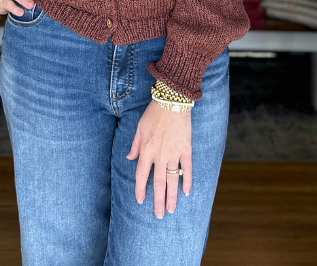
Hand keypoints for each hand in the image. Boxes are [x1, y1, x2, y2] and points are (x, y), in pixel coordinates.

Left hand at [126, 100, 191, 217]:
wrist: (172, 101)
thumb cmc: (154, 113)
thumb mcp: (139, 128)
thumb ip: (135, 145)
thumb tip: (129, 157)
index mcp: (147, 150)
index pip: (142, 175)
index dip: (141, 189)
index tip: (140, 201)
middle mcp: (160, 155)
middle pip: (158, 183)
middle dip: (158, 201)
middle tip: (159, 215)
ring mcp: (174, 154)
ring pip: (172, 180)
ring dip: (172, 196)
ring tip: (172, 210)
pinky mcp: (186, 150)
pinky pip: (187, 168)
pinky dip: (187, 180)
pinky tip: (186, 191)